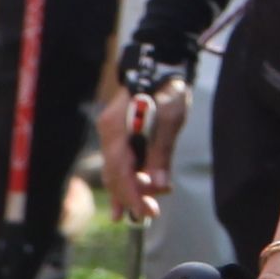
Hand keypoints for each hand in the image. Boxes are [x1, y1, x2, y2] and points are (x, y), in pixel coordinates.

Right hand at [93, 61, 189, 221]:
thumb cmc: (167, 87)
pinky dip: (129, 177)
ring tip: (141, 211)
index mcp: (117, 128)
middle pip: (115, 173)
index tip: (145, 212)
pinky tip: (136, 192)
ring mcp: (111, 133)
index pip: (121, 170)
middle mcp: (109, 132)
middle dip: (132, 196)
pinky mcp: (119, 133)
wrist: (161, 64)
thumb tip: (160, 184)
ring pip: (116, 170)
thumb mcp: (170, 118)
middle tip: (149, 214)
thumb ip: (162, 151)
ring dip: (129, 190)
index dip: (132, 194)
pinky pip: (120, 161)